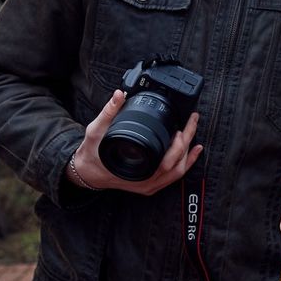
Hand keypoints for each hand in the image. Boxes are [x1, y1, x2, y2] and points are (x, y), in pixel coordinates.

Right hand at [67, 90, 202, 194]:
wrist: (86, 172)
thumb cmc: (92, 154)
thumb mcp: (96, 131)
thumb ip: (108, 112)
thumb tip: (120, 94)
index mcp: (135, 172)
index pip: (165, 161)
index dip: (177, 145)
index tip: (179, 128)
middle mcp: (145, 182)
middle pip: (176, 165)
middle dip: (187, 142)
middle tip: (191, 122)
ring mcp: (150, 186)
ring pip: (178, 172)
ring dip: (190, 153)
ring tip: (194, 133)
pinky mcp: (151, 184)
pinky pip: (174, 176)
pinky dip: (186, 163)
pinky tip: (194, 151)